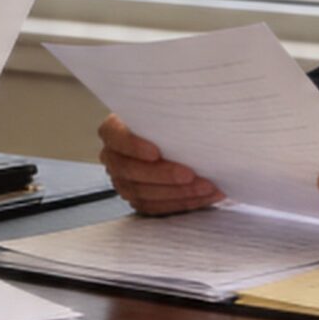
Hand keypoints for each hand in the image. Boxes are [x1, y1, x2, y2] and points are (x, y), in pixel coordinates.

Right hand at [97, 114, 222, 214]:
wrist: (174, 141)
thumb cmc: (170, 123)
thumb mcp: (168, 112)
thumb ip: (171, 116)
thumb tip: (196, 123)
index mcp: (113, 130)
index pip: (116, 137)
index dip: (133, 146)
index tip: (155, 152)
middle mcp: (113, 157)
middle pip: (130, 170)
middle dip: (164, 175)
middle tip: (190, 175)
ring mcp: (122, 181)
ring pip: (143, 193)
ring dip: (178, 193)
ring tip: (205, 186)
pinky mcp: (137, 199)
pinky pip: (155, 207)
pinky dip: (181, 203)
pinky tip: (202, 196)